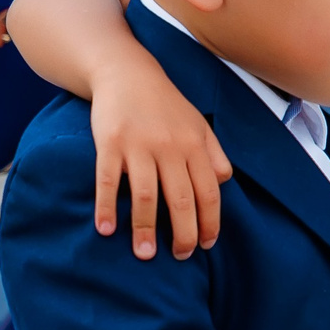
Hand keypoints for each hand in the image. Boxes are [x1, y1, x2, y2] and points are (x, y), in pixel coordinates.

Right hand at [90, 46, 229, 257]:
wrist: (127, 72)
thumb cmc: (165, 104)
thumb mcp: (198, 124)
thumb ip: (214, 153)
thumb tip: (224, 183)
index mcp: (195, 145)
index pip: (208, 192)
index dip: (210, 222)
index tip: (207, 245)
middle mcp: (170, 147)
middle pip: (180, 200)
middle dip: (182, 234)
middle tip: (179, 257)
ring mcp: (138, 146)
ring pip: (145, 196)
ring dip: (144, 229)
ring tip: (144, 254)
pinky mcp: (109, 143)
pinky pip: (107, 181)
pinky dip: (106, 207)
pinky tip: (105, 230)